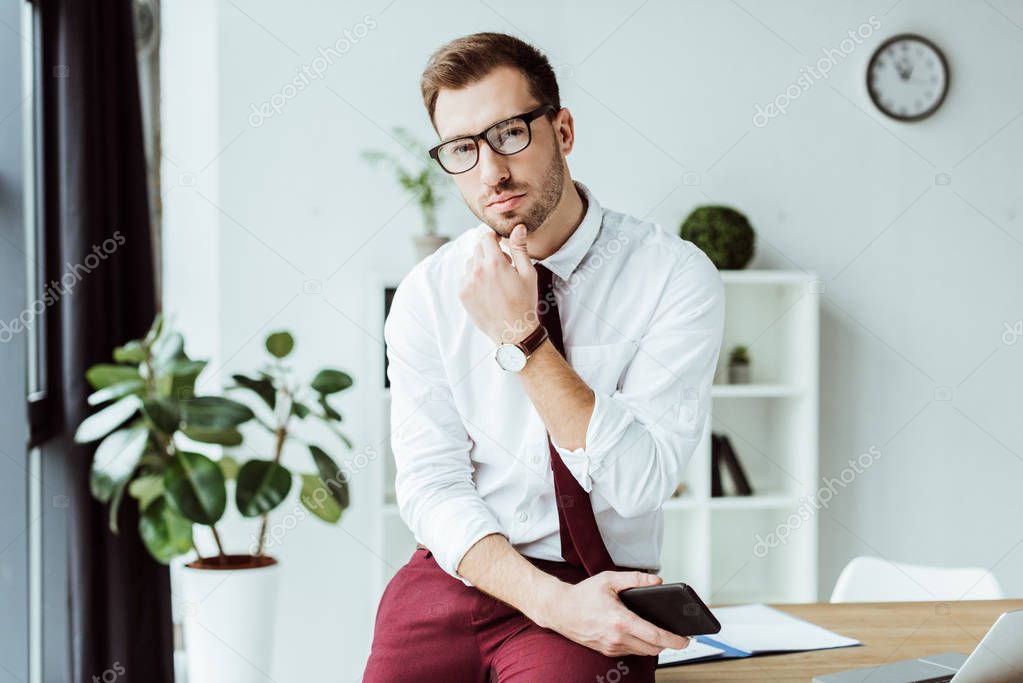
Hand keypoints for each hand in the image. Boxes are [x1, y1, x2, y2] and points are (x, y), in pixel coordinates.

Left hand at [458, 224, 537, 343]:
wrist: (513, 330)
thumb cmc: (524, 301)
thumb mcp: (528, 273)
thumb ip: (520, 248)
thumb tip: (517, 227)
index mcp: (494, 263)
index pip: (486, 237)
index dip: (494, 238)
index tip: (501, 244)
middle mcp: (477, 271)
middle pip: (478, 248)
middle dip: (489, 251)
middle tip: (503, 265)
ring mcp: (467, 283)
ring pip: (470, 262)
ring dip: (481, 264)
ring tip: (495, 279)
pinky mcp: (463, 294)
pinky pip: (465, 277)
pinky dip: (474, 278)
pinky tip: (488, 290)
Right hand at [529, 571, 690, 656]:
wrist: (560, 610)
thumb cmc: (583, 595)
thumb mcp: (609, 579)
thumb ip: (635, 579)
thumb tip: (657, 582)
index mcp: (620, 620)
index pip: (655, 636)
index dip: (674, 640)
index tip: (685, 639)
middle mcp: (616, 638)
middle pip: (653, 648)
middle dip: (667, 643)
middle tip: (676, 635)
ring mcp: (611, 647)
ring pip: (642, 652)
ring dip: (653, 645)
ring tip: (659, 633)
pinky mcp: (606, 651)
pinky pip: (630, 651)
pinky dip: (639, 645)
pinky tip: (640, 634)